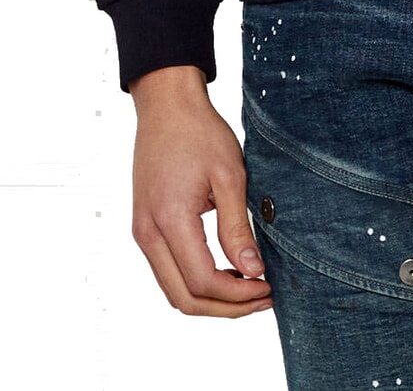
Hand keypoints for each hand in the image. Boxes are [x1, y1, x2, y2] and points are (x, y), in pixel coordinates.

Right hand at [129, 65, 273, 315]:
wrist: (166, 105)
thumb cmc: (199, 132)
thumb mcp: (228, 175)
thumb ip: (237, 227)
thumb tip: (253, 270)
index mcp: (169, 220)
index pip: (202, 281)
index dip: (238, 294)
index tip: (270, 287)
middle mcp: (148, 234)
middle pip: (184, 298)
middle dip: (227, 308)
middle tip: (265, 298)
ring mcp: (142, 232)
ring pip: (174, 290)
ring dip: (212, 299)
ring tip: (251, 288)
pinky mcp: (145, 227)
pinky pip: (168, 271)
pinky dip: (197, 282)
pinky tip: (228, 271)